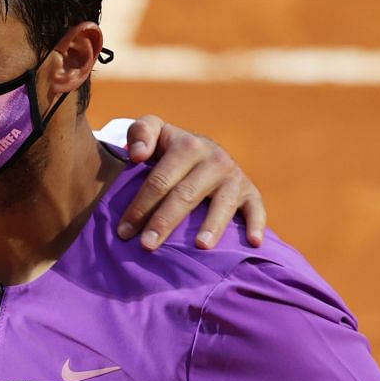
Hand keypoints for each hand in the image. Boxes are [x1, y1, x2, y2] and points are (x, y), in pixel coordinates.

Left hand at [117, 117, 266, 250]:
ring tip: (200, 247)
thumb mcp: (154, 133)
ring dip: (212, 226)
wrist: (203, 152)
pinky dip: (256, 224)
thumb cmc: (169, 150)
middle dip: (164, 221)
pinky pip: (256, 208)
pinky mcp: (250, 191)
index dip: (140, 205)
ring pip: (222, 204)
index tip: (123, 231)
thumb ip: (140, 133)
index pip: (160, 179)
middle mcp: (214, 159)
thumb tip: (137, 155)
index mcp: (187, 146)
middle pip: (186, 194)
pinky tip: (252, 242)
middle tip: (147, 246)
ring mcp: (234, 176)